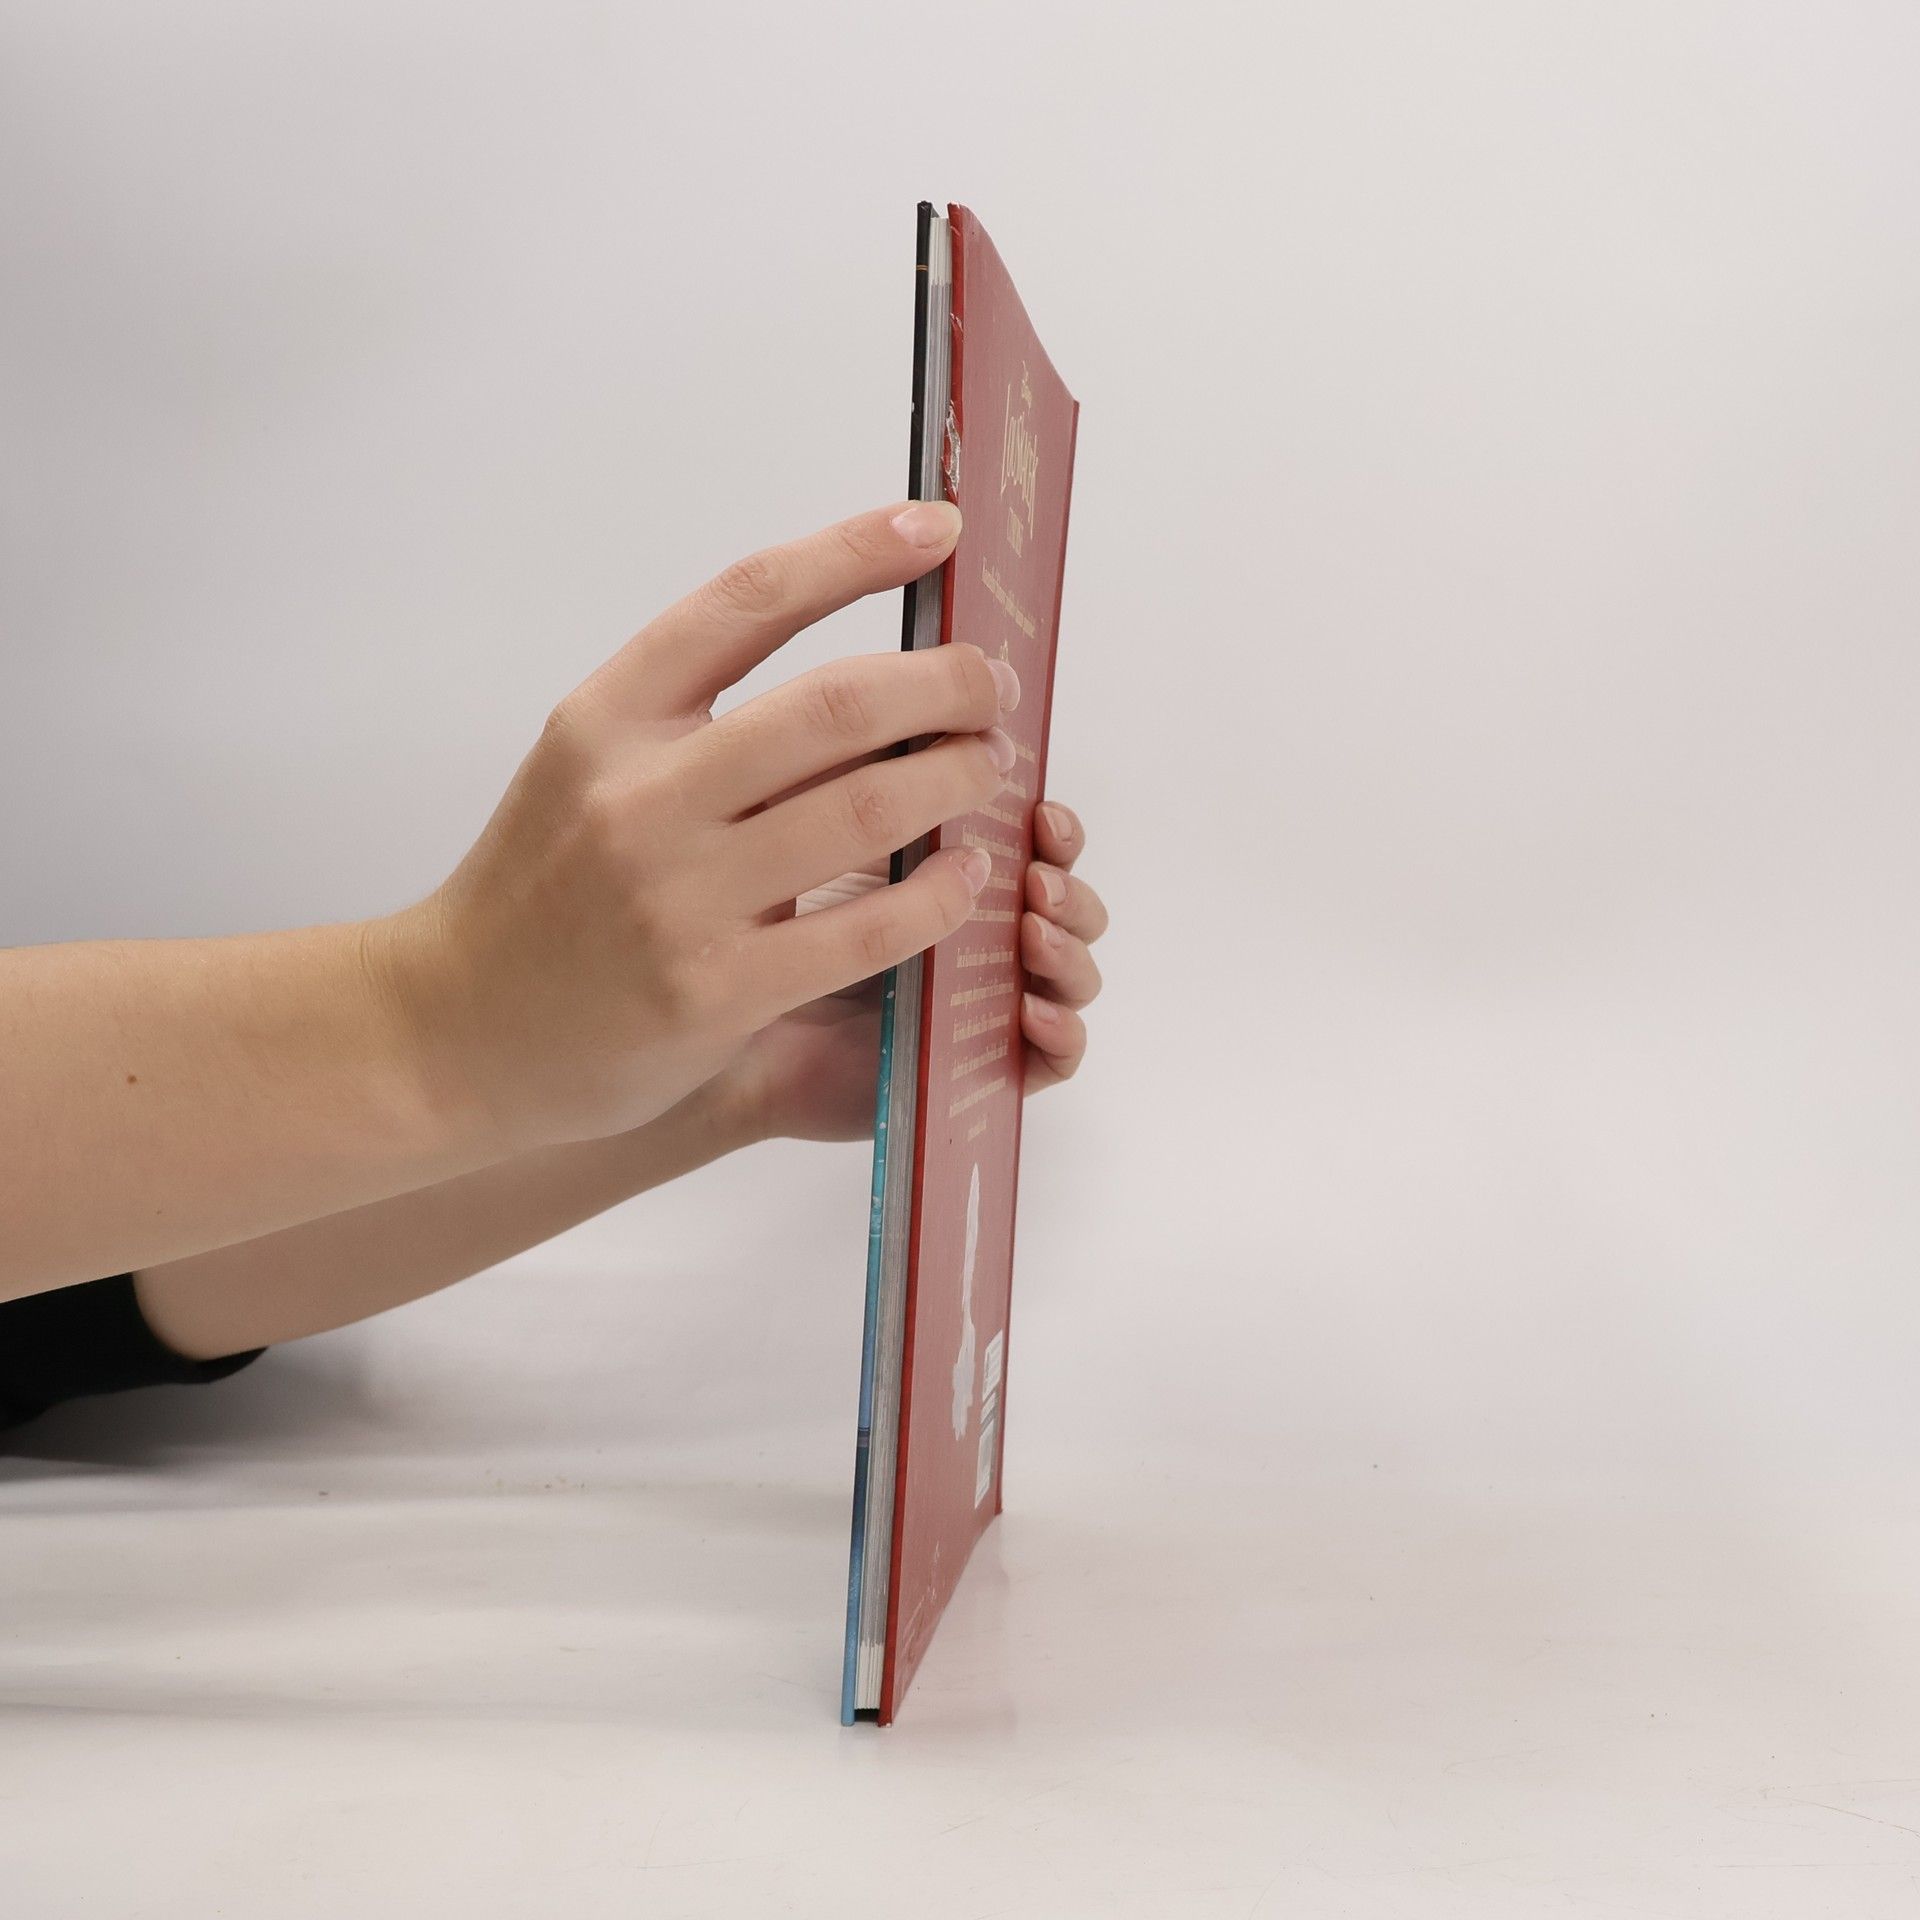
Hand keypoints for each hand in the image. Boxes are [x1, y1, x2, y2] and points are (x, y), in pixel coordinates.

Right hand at [377, 500, 1021, 1153]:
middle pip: (836, 705)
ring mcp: (678, 897)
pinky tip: (965, 876)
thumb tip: (863, 677)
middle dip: (945, 684)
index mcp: (609, 717)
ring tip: (989, 772)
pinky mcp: (717, 991)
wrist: (459, 1029)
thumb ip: (695, 718)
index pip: (748, 600)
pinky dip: (939, 894)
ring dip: (957, 779)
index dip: (856, 552)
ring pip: (865, 807)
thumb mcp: (589, 767)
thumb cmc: (544, 891)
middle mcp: (640, 795)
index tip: (938, 529)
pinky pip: (865, 929)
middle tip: (990, 688)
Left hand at [719, 799, 1106, 1141]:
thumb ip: (869, 774)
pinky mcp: (981, 1065)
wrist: (722, 1021)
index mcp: (964, 866)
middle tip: (1038, 875)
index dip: (1054, 824)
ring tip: (1033, 934)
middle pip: (1067, 901)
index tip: (1038, 808)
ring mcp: (987, 998)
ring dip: (1069, 947)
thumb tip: (923, 710)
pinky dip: (1062, 1033)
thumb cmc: (773, 915)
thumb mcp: (818, 832)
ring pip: (1072, 970)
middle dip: (1067, 880)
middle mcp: (985, 929)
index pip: (1039, 840)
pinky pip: (1052, 1057)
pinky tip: (1032, 1010)